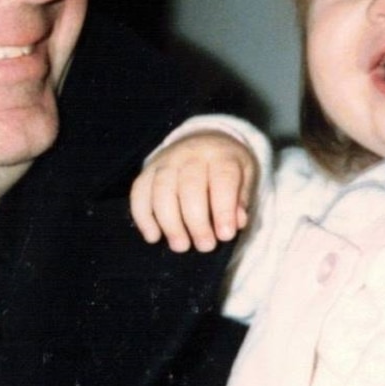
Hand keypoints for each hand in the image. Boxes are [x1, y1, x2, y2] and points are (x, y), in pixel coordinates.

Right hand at [131, 132, 256, 251]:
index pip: (223, 180)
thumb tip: (237, 222)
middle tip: (205, 246)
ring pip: (162, 191)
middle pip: (190, 187)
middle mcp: (191, 154)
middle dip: (196, 221)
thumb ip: (241, 199)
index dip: (223, 210)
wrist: (203, 139)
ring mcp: (165, 161)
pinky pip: (139, 193)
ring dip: (169, 222)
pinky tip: (153, 237)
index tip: (225, 236)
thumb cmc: (227, 166)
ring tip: (180, 246)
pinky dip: (143, 217)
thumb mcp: (246, 176)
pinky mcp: (147, 170)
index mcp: (220, 154)